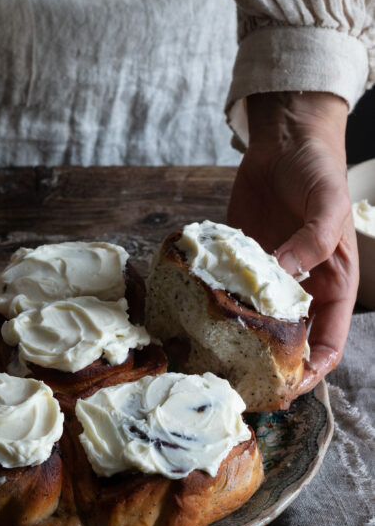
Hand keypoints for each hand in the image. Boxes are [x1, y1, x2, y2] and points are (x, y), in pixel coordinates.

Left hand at [228, 91, 356, 397]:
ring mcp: (266, 274)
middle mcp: (300, 286)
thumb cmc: (319, 169)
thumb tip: (286, 271)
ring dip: (235, 339)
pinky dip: (212, 302)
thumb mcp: (327, 202)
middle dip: (267, 365)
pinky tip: (191, 314)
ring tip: (208, 358)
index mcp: (333, 284)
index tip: (286, 387)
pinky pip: (226, 287)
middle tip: (237, 382)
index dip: (311, 369)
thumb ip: (313, 239)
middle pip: (287, 340)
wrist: (284, 139)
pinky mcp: (238, 258)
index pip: (328, 342)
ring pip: (253, 319)